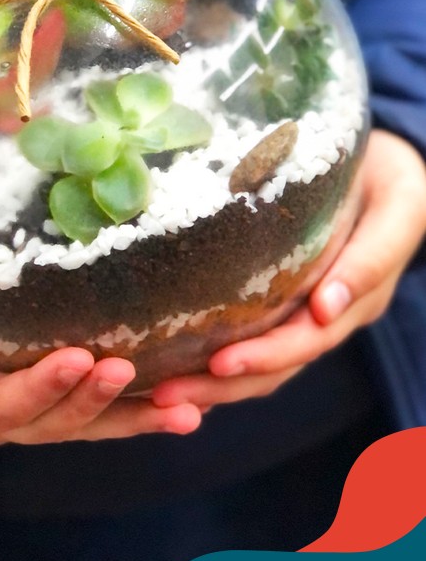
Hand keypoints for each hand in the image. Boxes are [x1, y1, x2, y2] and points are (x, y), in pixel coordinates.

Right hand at [0, 275, 199, 446]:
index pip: (10, 409)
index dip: (44, 389)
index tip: (76, 358)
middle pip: (55, 419)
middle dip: (92, 398)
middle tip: (126, 367)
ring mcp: (27, 403)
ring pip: (86, 420)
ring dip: (133, 415)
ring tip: (182, 406)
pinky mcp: (47, 381)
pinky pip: (95, 404)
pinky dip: (139, 410)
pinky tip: (183, 405)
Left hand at [153, 129, 425, 411]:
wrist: (383, 167)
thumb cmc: (395, 181)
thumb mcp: (400, 207)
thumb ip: (372, 257)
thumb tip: (325, 309)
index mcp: (356, 301)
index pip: (307, 340)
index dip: (266, 355)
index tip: (220, 362)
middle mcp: (328, 317)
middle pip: (274, 365)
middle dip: (221, 382)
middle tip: (166, 393)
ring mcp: (305, 312)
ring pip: (258, 362)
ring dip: (210, 382)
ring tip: (159, 392)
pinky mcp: (281, 299)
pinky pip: (248, 336)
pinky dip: (211, 360)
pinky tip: (169, 365)